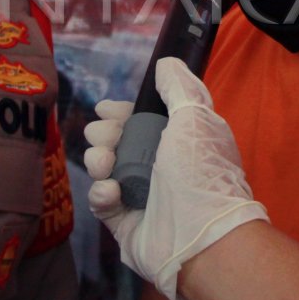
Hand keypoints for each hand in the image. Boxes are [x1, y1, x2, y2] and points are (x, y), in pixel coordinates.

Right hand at [84, 57, 268, 299]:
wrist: (199, 236)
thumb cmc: (199, 172)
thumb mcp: (195, 117)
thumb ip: (179, 87)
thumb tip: (166, 63)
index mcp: (180, 141)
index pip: (143, 120)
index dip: (123, 112)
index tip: (107, 108)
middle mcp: (161, 166)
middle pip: (118, 141)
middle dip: (105, 133)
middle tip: (106, 137)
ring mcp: (142, 196)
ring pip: (105, 169)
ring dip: (98, 159)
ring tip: (104, 163)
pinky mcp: (125, 223)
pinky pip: (102, 202)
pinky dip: (102, 193)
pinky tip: (111, 191)